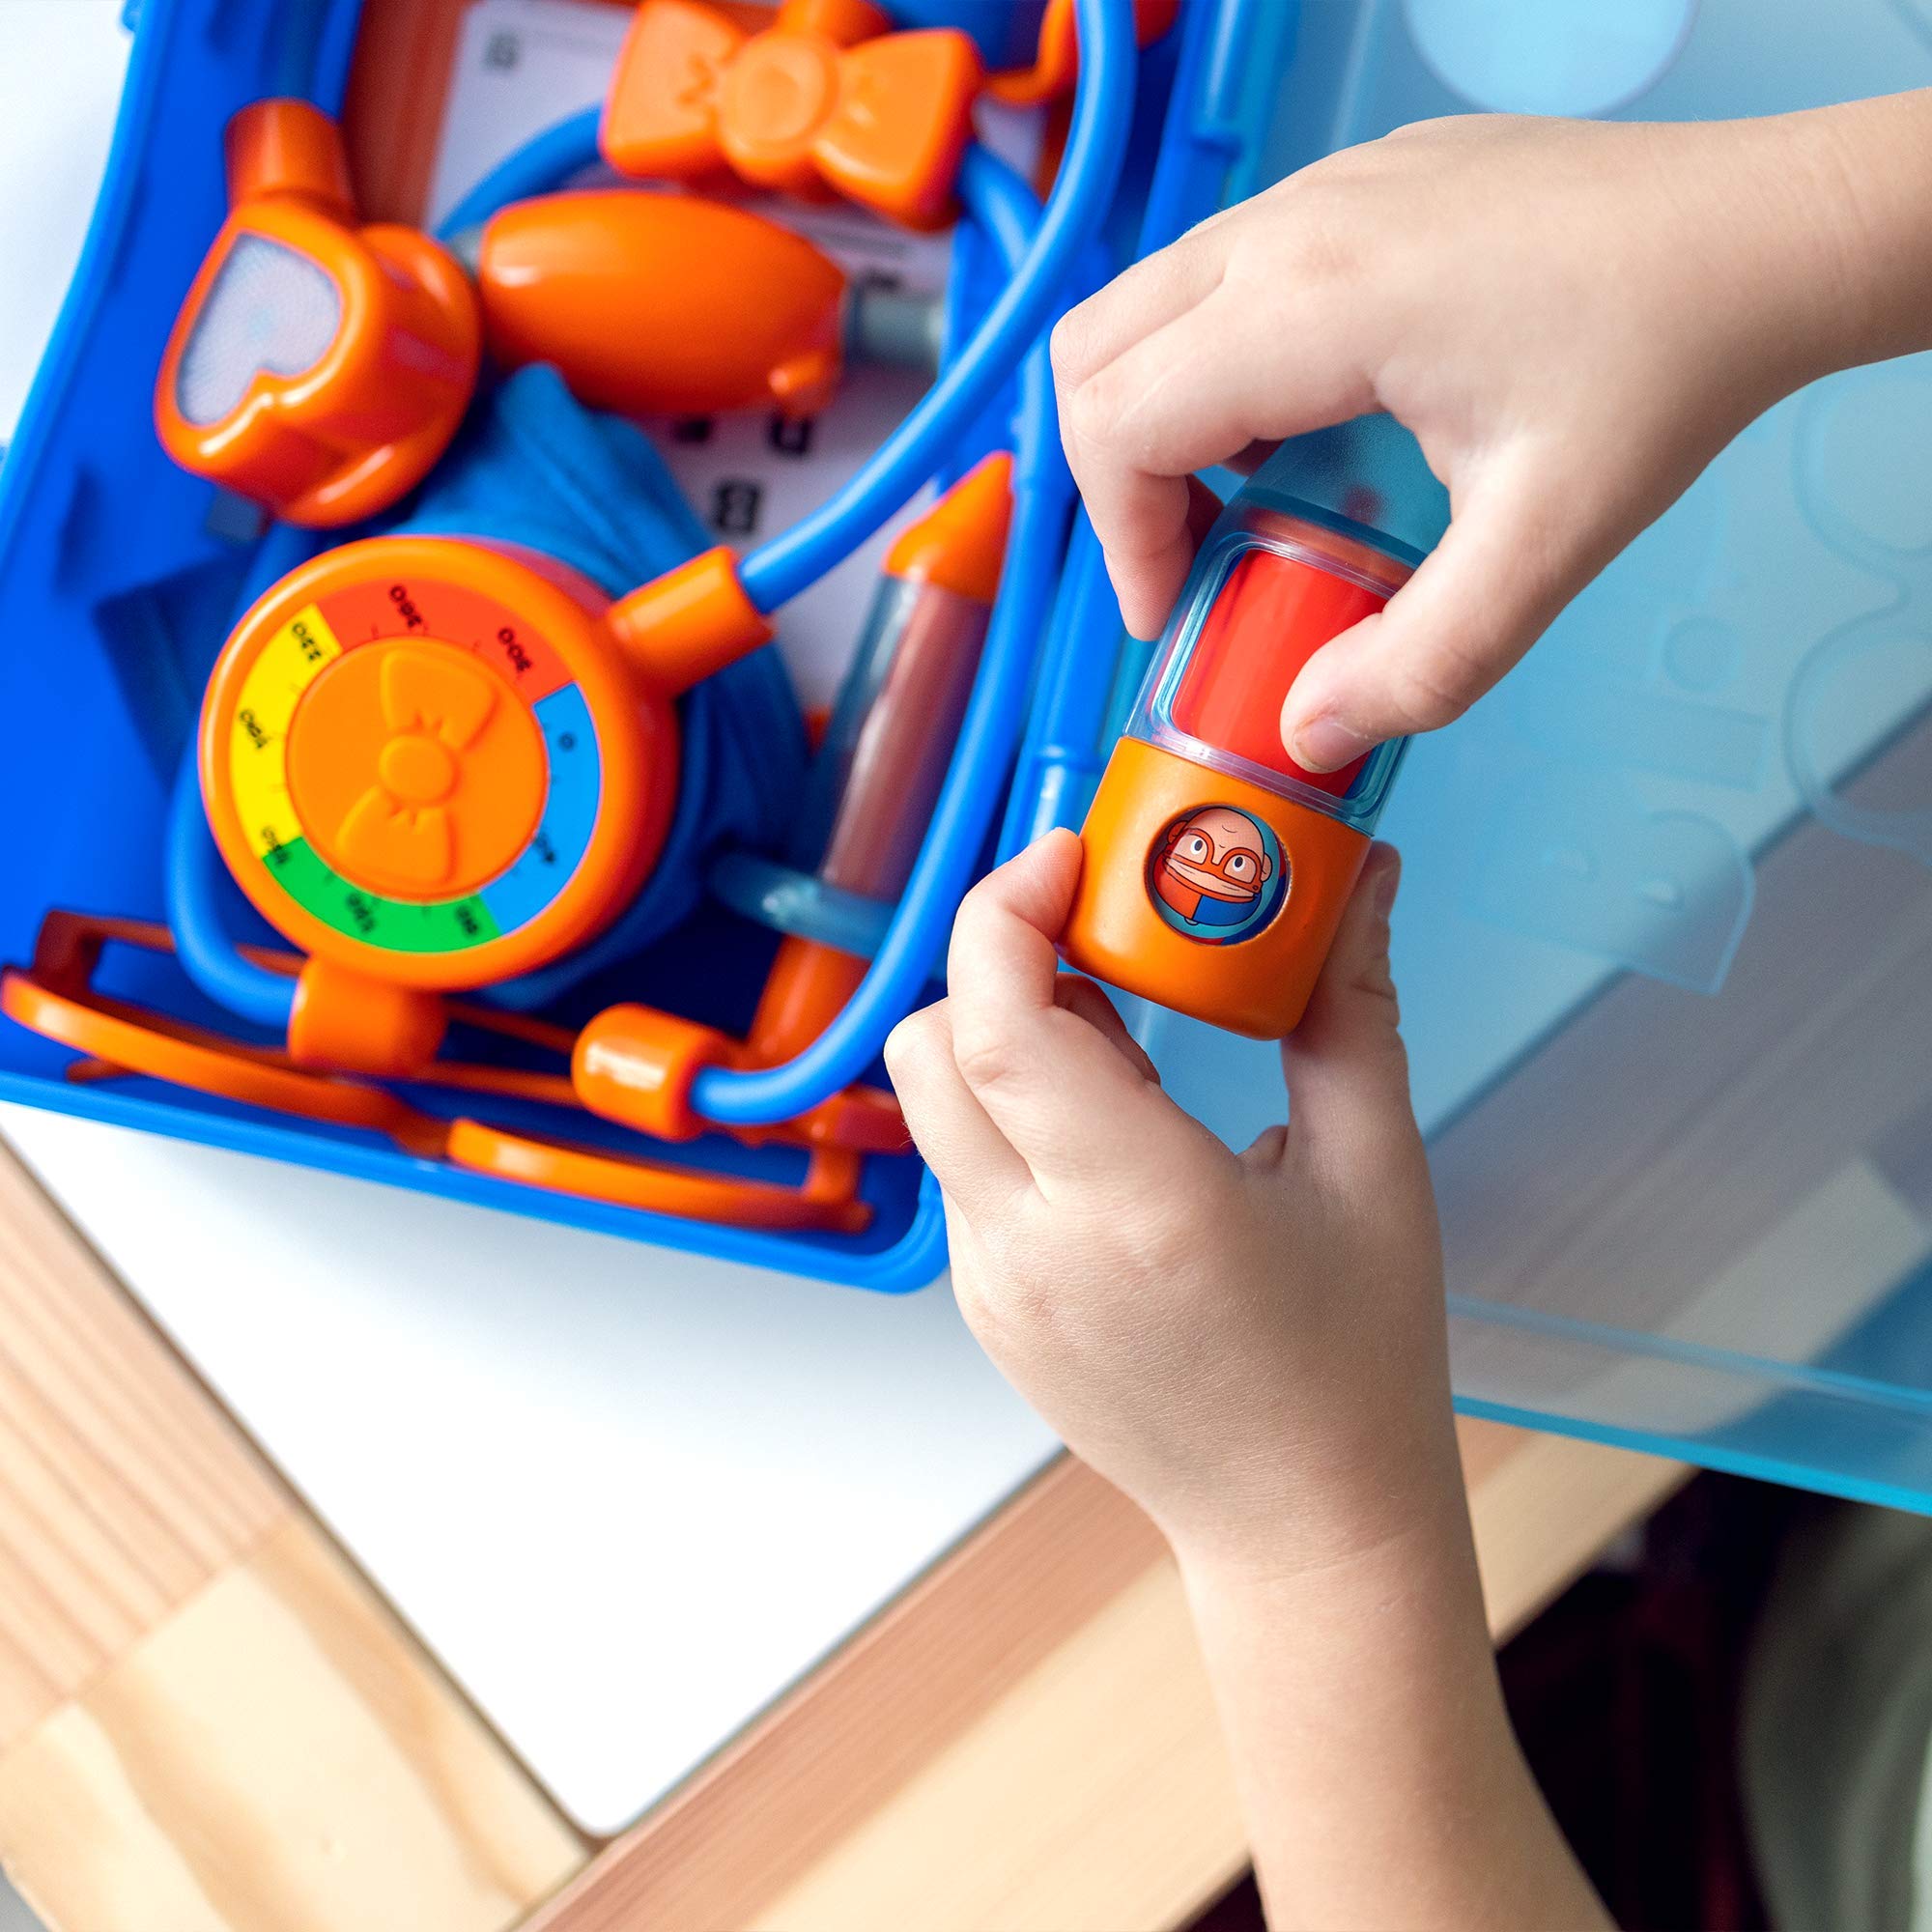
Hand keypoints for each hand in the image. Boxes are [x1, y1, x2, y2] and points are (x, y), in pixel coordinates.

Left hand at [884, 828, 1459, 1571]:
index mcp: (1135, 1208)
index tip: (1070, 856)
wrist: (1305, 1528)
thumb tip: (1358, 877)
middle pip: (929, 1045)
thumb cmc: (1355, 1365)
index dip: (1008, 912)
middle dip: (998, 962)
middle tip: (1101, 937)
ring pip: (935, 1104)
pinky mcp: (987, 1308)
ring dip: (1003, 1037)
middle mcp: (1034, 1249)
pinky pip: (961, 1166)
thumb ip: (1349, 1005)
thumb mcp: (1375, 1172)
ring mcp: (994, 1287)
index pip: (996, 1025)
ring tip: (1127, 1045)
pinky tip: (1111, 1130)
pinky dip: (1010, 1112)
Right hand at [1051, 101, 1931, 769]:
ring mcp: (1323, 189)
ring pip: (1147, 304)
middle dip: (1113, 478)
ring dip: (1162, 418)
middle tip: (1192, 560)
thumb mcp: (1544, 543)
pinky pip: (1222, 274)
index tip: (1177, 609)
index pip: (1118, 420)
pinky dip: (1218, 364)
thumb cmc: (1670, 353)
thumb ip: (1421, 663)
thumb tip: (1312, 732)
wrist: (1767, 230)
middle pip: (1094, 350)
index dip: (1123, 538)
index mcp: (1317, 301)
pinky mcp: (1356, 186)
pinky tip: (1313, 425)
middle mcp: (1295, 223)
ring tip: (1252, 502)